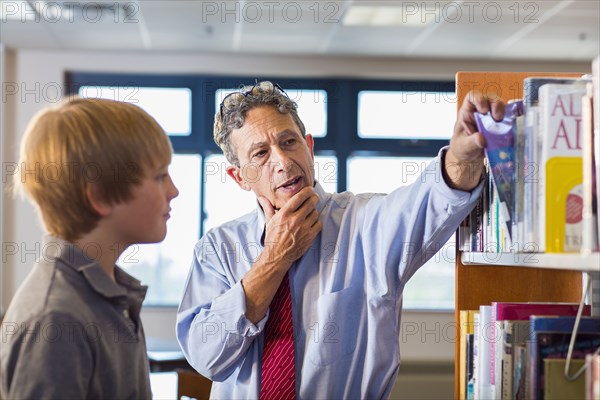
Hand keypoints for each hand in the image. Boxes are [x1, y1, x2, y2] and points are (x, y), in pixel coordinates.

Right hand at [240, 188, 321, 323]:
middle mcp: (295, 220)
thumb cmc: (273, 238)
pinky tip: (312, 222)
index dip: (307, 191)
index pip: (299, 197)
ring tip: (310, 212)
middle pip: (311, 203)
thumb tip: (261, 198)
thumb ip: (268, 208)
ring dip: (314, 211)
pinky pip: (319, 224)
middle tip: (314, 198)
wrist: (277, 256)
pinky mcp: (310, 236)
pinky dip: (317, 222)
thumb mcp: (269, 222)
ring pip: (316, 213)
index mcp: (284, 214)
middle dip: (314, 198)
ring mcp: (304, 228)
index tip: (310, 190)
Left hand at [445, 91, 505, 190]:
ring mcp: (492, 116)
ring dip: (505, 112)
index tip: (484, 110)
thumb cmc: (462, 147)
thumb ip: (470, 143)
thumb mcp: (463, 146)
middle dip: (496, 105)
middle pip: (490, 98)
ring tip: (504, 123)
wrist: (470, 156)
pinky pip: (509, 117)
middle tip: (497, 118)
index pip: (472, 97)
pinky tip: (516, 121)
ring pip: (501, 106)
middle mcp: (480, 110)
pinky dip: (513, 118)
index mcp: (467, 112)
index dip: (479, 99)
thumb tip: (481, 139)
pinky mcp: (501, 123)